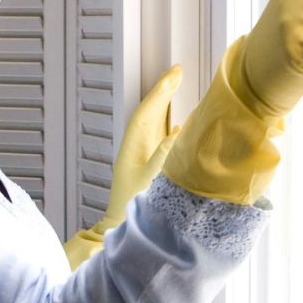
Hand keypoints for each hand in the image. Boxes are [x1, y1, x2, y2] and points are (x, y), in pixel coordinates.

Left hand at [63, 66, 183, 269]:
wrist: (122, 230)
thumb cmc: (134, 208)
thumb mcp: (152, 182)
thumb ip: (164, 157)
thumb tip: (177, 133)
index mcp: (133, 149)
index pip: (147, 113)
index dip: (161, 92)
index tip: (174, 74)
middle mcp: (136, 148)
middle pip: (150, 113)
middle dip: (163, 93)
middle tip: (178, 72)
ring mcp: (142, 157)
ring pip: (155, 125)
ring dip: (166, 106)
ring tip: (178, 86)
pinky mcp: (149, 168)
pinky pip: (160, 140)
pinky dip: (170, 127)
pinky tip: (179, 125)